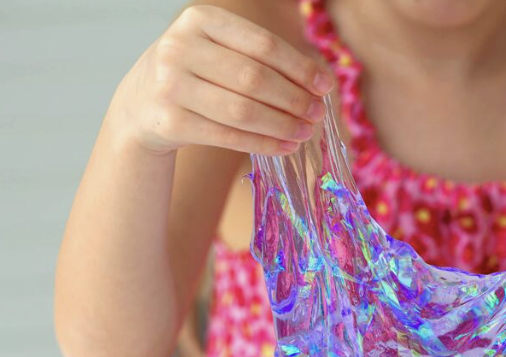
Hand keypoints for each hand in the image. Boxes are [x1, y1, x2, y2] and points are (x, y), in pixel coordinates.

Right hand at [113, 5, 332, 155]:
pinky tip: (286, 146)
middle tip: (317, 114)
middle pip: (255, 78)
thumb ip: (263, 58)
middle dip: (294, 99)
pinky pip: (229, 136)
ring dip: (283, 125)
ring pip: (243, 110)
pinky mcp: (169, 122)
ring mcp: (170, 86)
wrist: (140, 105)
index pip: (263, 45)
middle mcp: (179, 48)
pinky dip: (265, 143)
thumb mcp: (219, 50)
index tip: (325, 86)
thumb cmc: (196, 74)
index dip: (300, 67)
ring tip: (306, 132)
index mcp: (200, 20)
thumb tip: (322, 81)